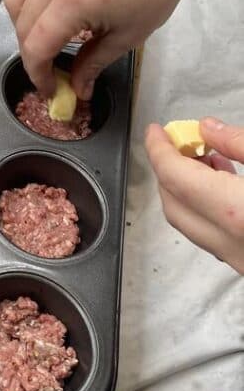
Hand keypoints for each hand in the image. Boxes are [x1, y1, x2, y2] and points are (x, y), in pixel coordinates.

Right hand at [5, 0, 192, 97]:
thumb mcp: (128, 35)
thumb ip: (93, 62)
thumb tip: (78, 89)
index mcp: (71, 3)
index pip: (35, 46)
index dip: (37, 74)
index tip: (50, 89)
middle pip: (20, 26)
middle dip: (32, 54)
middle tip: (51, 70)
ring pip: (14, 1)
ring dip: (22, 27)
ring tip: (45, 39)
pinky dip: (27, 1)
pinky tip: (47, 11)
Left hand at [145, 118, 243, 273]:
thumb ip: (239, 144)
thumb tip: (206, 128)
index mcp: (235, 212)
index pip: (175, 177)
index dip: (159, 149)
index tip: (155, 131)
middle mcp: (230, 244)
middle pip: (174, 204)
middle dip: (169, 170)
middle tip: (182, 143)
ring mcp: (239, 261)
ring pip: (190, 225)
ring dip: (187, 191)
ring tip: (209, 160)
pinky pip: (211, 236)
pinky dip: (206, 209)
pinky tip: (226, 187)